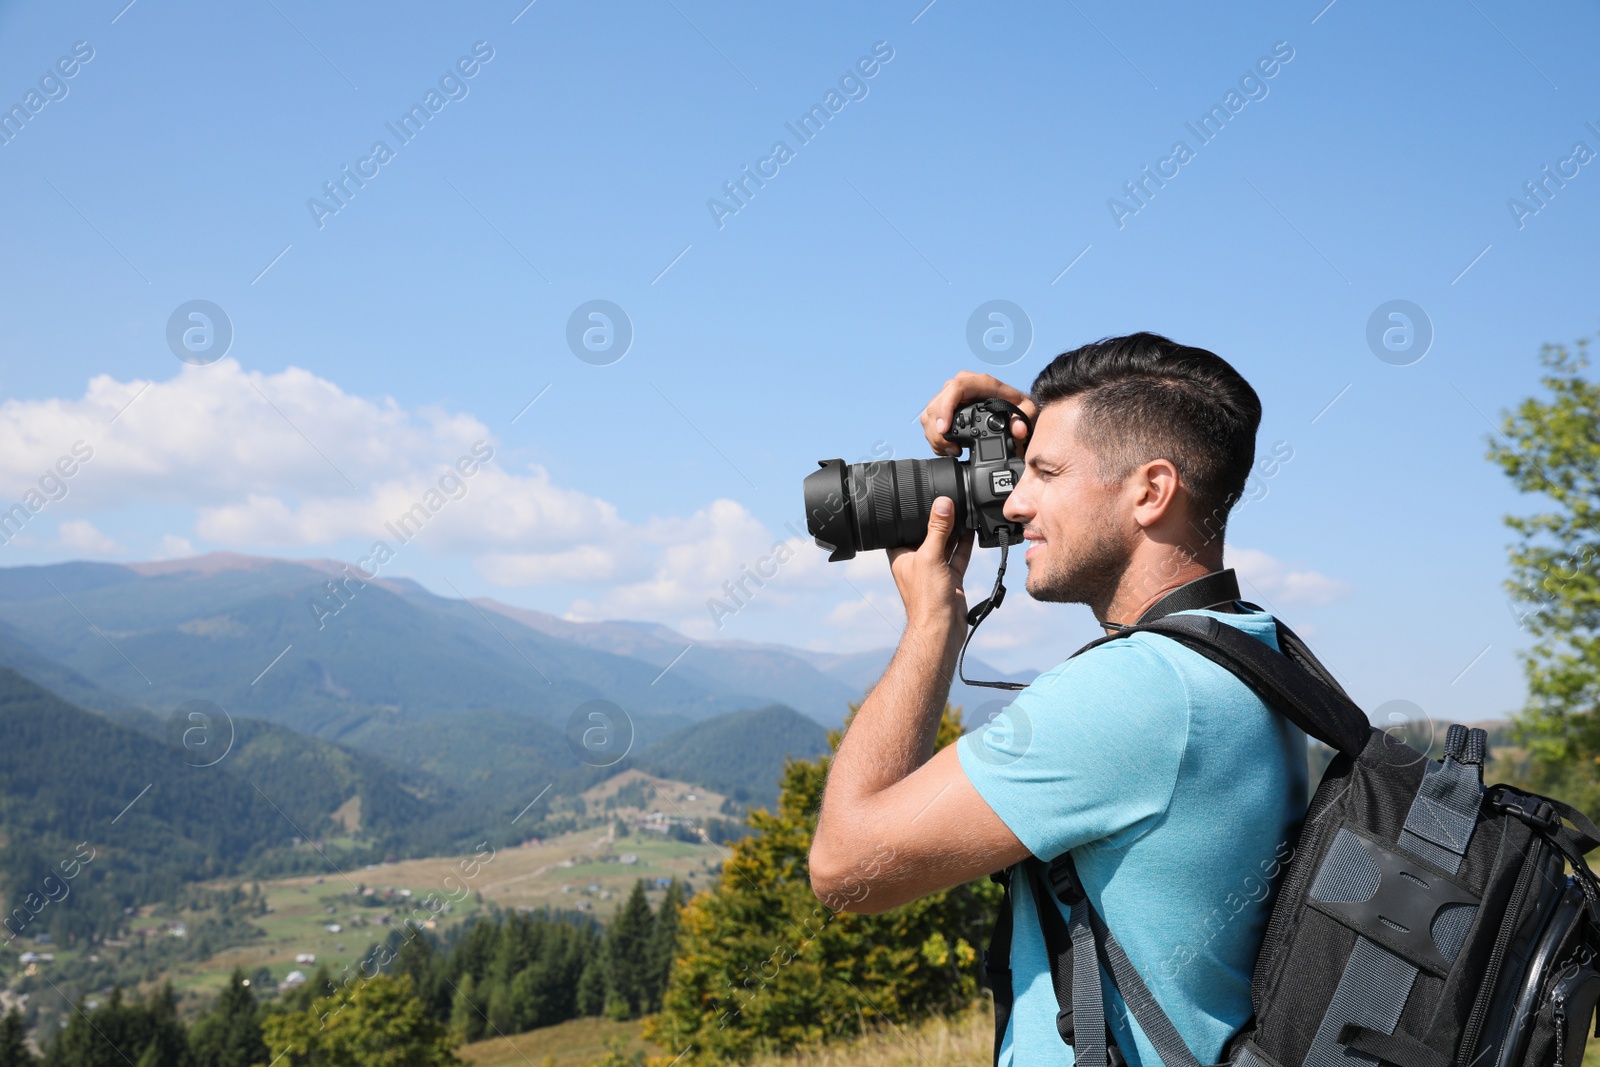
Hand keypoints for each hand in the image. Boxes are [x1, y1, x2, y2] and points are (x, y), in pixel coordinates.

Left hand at [887, 496, 974, 630]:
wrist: (942, 628)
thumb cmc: (926, 598)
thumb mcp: (930, 556)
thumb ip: (937, 529)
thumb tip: (942, 504)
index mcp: (901, 555)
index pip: (903, 528)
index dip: (912, 513)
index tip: (923, 496)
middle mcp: (916, 561)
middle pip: (927, 533)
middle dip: (938, 520)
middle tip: (950, 501)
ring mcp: (934, 569)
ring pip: (945, 543)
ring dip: (954, 530)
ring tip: (963, 510)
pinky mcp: (950, 577)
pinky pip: (958, 556)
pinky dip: (965, 544)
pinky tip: (972, 529)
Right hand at [919, 371, 1037, 456]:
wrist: (1011, 406)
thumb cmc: (1017, 406)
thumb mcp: (1027, 411)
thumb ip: (1023, 419)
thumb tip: (1017, 429)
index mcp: (980, 382)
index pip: (956, 388)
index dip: (945, 408)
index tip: (944, 429)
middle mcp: (962, 385)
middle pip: (937, 404)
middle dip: (938, 431)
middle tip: (952, 450)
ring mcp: (951, 395)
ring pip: (929, 413)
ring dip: (935, 436)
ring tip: (951, 451)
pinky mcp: (944, 406)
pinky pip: (930, 420)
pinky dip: (934, 436)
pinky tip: (946, 448)